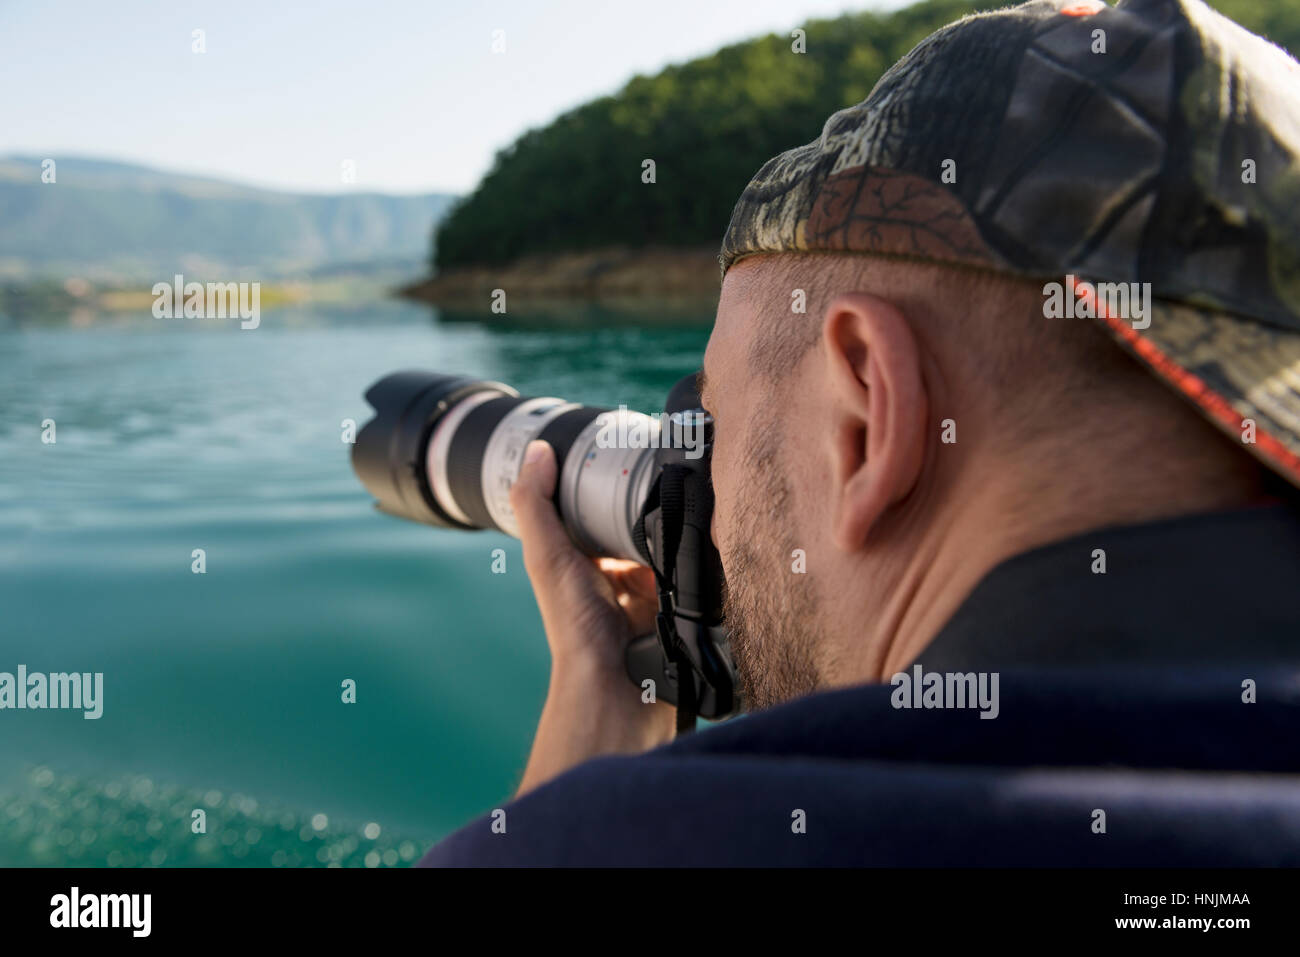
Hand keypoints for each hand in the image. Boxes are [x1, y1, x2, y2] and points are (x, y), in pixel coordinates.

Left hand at [509, 440, 675, 794]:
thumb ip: (537, 506)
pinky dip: (706, 551)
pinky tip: (714, 527)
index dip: (613, 480)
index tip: (630, 442)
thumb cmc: (576, 627)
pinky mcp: (686, 604)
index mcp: (588, 562)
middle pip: (644, 522)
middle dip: (657, 498)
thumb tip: (537, 449)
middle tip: (674, 459)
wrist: (619, 687)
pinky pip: (702, 568)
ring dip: (685, 521)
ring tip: (697, 487)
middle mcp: (622, 575)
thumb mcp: (548, 558)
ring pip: (676, 541)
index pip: (602, 509)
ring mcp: (657, 591)